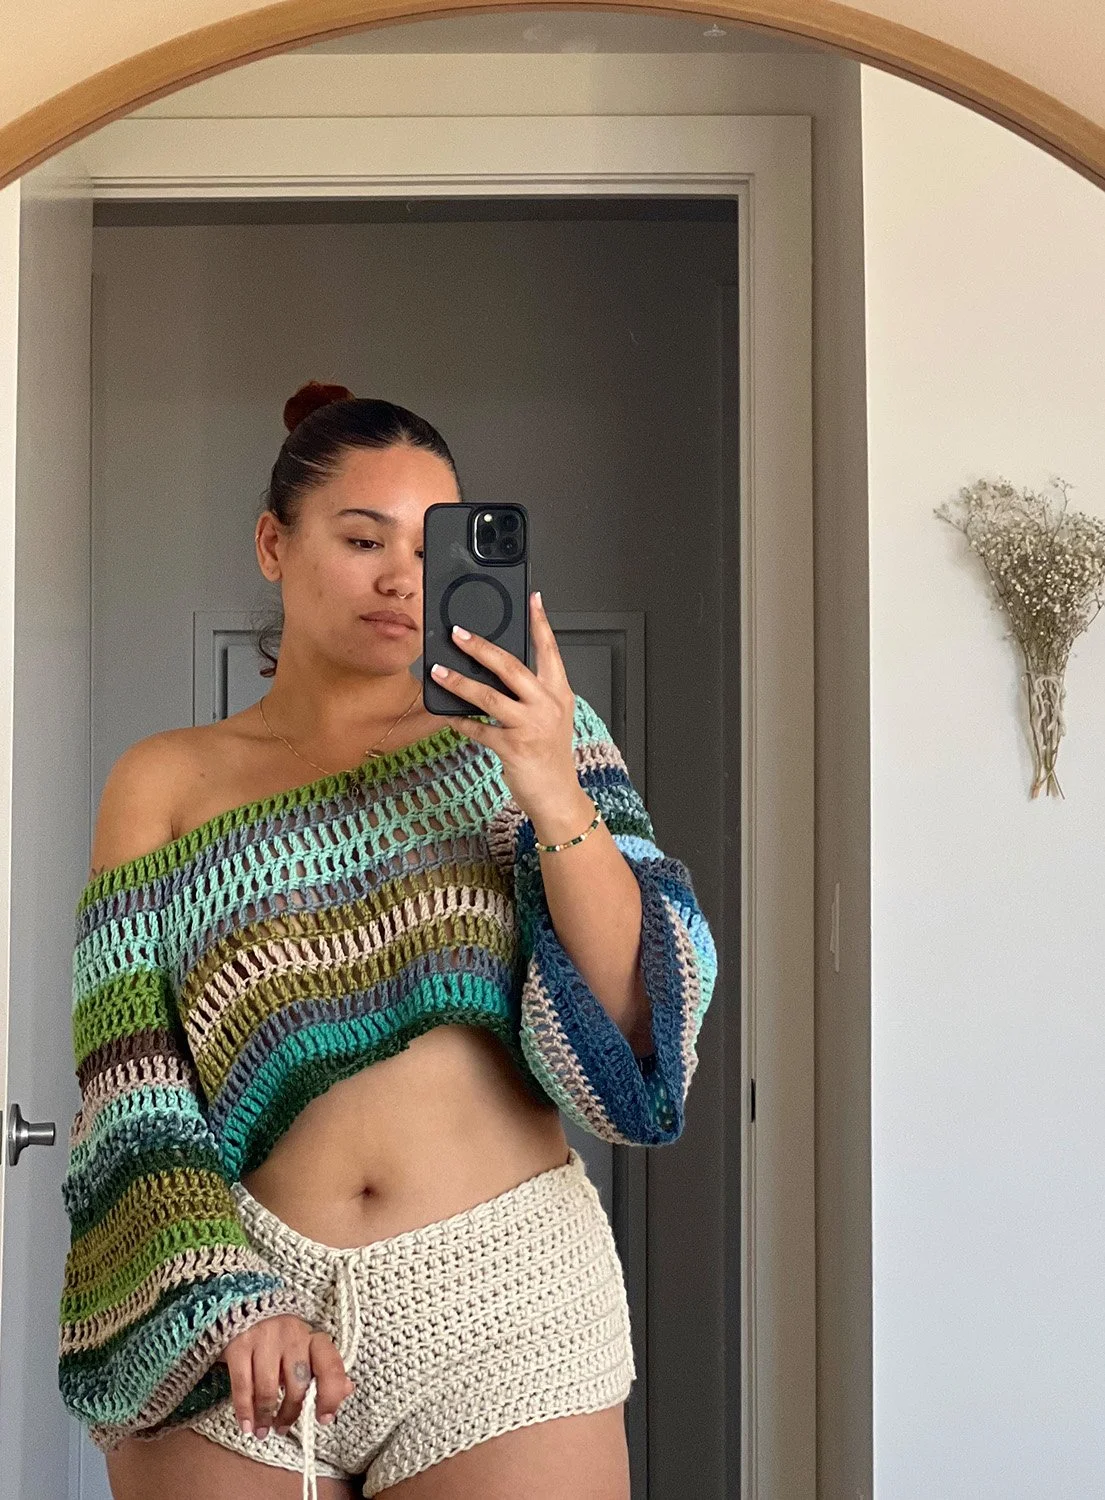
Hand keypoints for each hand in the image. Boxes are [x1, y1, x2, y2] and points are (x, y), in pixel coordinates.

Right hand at [218, 1315, 354, 1437]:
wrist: (245, 1304)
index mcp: (314, 1336)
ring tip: (262, 1430)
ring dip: (266, 1416)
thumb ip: (326, 1369)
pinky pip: (243, 1385)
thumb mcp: (306, 1347)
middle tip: (283, 1428)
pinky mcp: (239, 1345)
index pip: (330, 1366)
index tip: (323, 1419)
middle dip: (290, 1412)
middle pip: (297, 1383)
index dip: (330, 1396)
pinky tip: (246, 1425)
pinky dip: (245, 1410)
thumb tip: (347, 1389)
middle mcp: (292, 1335)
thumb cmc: (282, 1336)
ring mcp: (264, 1338)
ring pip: (269, 1388)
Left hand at [429, 591, 580, 823]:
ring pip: (488, 696)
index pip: (550, 650)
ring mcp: (530, 726)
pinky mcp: (512, 748)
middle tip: (458, 633)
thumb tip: (497, 672)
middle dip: (481, 647)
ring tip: (439, 671)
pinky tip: (447, 715)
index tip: (532, 598)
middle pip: (511, 666)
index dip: (541, 623)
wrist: (558, 795)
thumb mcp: (552, 717)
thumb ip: (533, 694)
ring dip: (459, 682)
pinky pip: (478, 729)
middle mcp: (547, 705)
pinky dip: (460, 721)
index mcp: (559, 693)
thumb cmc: (552, 756)